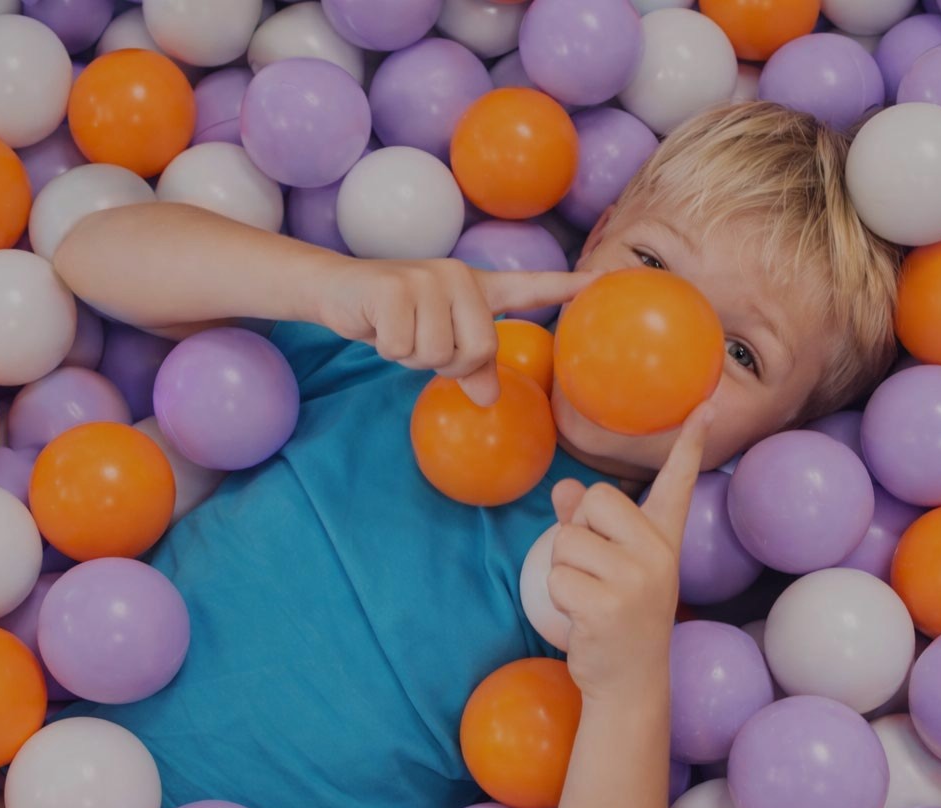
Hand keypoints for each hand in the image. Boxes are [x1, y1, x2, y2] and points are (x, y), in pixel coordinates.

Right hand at [317, 257, 594, 404]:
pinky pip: (404, 348)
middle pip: (480, 349)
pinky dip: (387, 348)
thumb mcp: (436, 343)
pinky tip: (376, 325)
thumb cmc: (394, 317)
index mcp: (477, 288)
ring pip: (440, 353)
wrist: (336, 288)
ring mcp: (428, 278)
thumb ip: (469, 367)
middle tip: (420, 342)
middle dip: (447, 362)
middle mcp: (459, 276)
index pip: (530, 288)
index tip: (604, 282)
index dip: (567, 286)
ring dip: (412, 355)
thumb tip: (490, 397)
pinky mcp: (395, 287)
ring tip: (398, 330)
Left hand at [546, 406, 712, 701]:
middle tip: (596, 572)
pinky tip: (583, 618)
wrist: (630, 685)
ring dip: (563, 569)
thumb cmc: (616, 619)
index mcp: (664, 540)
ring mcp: (638, 579)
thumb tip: (564, 488)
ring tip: (589, 598)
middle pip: (593, 498)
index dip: (690, 444)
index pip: (677, 483)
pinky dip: (558, 596)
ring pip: (567, 539)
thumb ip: (587, 525)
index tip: (704, 406)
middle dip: (577, 530)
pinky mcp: (610, 605)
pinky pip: (557, 576)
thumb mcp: (608, 567)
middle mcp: (659, 554)